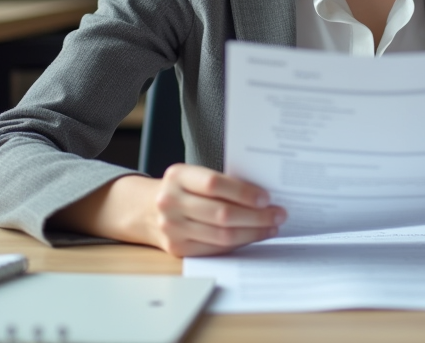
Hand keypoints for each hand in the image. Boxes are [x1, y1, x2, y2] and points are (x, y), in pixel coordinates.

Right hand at [151, 164, 286, 256]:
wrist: (145, 209)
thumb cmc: (182, 189)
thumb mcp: (193, 176)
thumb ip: (220, 182)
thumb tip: (263, 195)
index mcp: (178, 176)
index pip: (214, 184)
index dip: (243, 192)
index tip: (267, 198)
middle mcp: (171, 202)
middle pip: (221, 214)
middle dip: (256, 216)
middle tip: (278, 214)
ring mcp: (172, 228)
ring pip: (221, 235)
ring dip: (252, 232)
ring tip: (271, 227)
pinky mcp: (177, 248)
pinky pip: (215, 249)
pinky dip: (239, 243)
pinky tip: (253, 236)